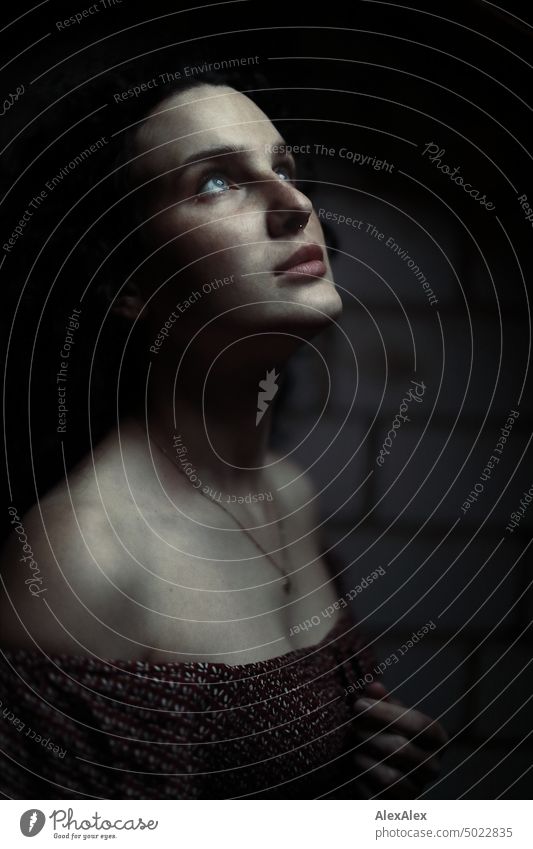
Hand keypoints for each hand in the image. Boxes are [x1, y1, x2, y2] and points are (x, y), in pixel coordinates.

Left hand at [351, 681, 449, 797]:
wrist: (382, 769)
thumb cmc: (386, 733)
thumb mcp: (389, 714)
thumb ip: (383, 701)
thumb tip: (374, 687)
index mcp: (436, 738)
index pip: (417, 724)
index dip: (385, 713)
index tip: (359, 704)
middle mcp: (433, 766)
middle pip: (401, 750)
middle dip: (370, 736)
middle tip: (352, 728)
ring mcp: (418, 789)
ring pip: (389, 777)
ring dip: (364, 760)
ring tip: (352, 749)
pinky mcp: (399, 808)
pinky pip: (377, 798)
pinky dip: (361, 783)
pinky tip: (352, 771)